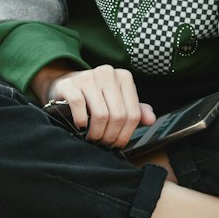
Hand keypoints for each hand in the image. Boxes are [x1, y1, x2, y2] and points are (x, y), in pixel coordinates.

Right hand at [39, 64, 155, 148]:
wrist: (67, 84)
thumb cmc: (96, 96)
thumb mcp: (118, 102)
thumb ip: (136, 110)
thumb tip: (151, 119)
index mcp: (124, 77)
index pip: (133, 114)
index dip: (125, 134)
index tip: (116, 144)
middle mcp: (108, 73)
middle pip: (118, 115)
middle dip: (110, 136)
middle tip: (103, 143)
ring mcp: (88, 76)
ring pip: (101, 114)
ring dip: (96, 133)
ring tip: (92, 138)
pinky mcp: (71, 83)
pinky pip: (79, 105)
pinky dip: (81, 121)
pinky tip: (81, 126)